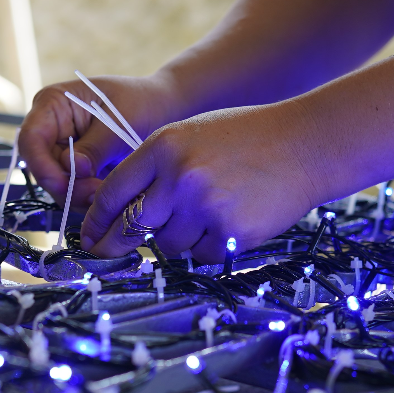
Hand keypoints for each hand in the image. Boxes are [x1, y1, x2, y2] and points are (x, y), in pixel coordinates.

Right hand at [18, 73, 179, 210]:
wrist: (163, 109)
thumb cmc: (140, 103)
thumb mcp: (118, 122)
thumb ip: (94, 146)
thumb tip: (73, 168)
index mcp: (53, 105)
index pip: (31, 139)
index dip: (41, 166)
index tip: (62, 185)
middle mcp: (52, 130)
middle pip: (43, 168)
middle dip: (68, 187)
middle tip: (96, 194)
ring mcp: (64, 152)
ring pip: (58, 186)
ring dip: (80, 197)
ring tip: (108, 195)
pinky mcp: (79, 171)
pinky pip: (75, 192)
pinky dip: (90, 199)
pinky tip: (110, 198)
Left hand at [79, 101, 331, 262]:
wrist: (304, 144)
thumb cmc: (246, 138)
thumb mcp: (191, 136)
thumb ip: (157, 169)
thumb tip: (127, 214)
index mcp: (163, 147)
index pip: (113, 192)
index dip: (95, 220)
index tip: (89, 236)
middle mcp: (179, 177)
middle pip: (131, 226)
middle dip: (115, 244)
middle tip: (105, 253)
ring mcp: (205, 207)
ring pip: (168, 246)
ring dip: (177, 240)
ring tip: (206, 215)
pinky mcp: (231, 233)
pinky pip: (202, 256)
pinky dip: (208, 248)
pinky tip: (228, 223)